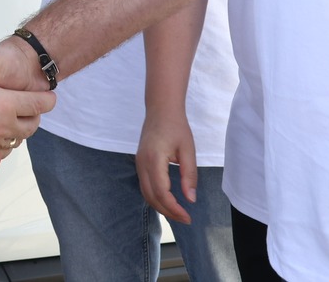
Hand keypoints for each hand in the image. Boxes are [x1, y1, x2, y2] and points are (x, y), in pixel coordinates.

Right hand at [135, 101, 197, 223]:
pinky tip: (168, 201)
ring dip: (160, 206)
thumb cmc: (177, 127)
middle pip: (151, 197)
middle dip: (168, 212)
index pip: (162, 192)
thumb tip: (190, 199)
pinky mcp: (140, 163)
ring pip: (146, 193)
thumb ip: (189, 175)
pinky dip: (155, 197)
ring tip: (178, 213)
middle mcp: (142, 164)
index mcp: (154, 160)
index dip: (174, 208)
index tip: (188, 216)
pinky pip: (145, 186)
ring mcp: (138, 163)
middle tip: (185, 219)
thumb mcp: (188, 150)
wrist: (160, 109)